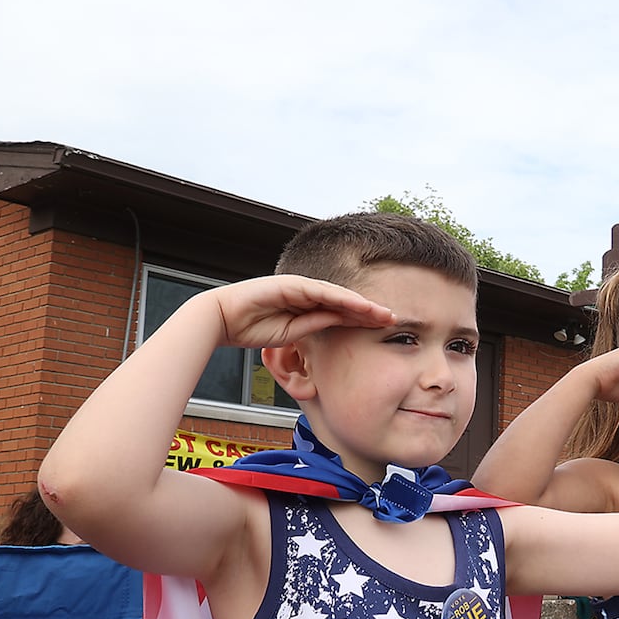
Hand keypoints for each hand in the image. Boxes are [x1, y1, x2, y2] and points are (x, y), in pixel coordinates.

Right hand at [202, 275, 394, 348]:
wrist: (222, 319)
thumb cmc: (252, 328)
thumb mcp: (291, 334)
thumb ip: (313, 326)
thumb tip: (337, 325)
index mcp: (306, 306)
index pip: (341, 312)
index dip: (363, 319)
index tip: (384, 328)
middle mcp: (306, 293)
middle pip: (345, 301)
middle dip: (370, 310)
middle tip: (396, 319)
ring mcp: (299, 287)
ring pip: (338, 295)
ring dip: (363, 304)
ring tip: (384, 314)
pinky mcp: (291, 284)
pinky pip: (322, 292)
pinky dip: (342, 299)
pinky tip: (361, 306)